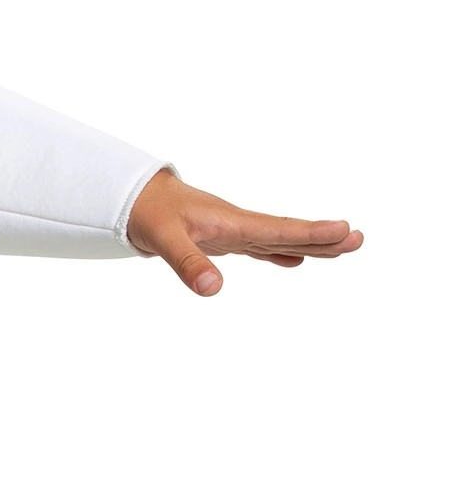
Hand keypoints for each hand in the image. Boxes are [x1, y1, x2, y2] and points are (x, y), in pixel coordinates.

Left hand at [127, 169, 362, 295]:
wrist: (132, 198)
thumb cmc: (148, 214)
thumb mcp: (163, 240)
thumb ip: (188, 264)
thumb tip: (214, 290)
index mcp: (231, 223)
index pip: (279, 229)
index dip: (311, 232)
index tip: (344, 231)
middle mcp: (238, 226)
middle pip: (289, 233)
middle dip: (323, 238)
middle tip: (358, 240)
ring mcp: (233, 232)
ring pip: (279, 239)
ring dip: (310, 244)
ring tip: (342, 248)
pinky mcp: (223, 239)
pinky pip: (260, 246)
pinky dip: (280, 252)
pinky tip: (295, 260)